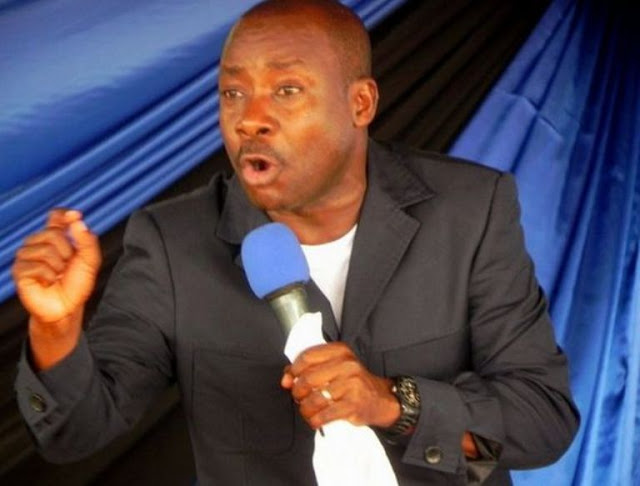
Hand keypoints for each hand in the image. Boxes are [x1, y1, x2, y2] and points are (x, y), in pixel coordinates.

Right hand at [12, 209, 101, 368]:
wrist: (67, 307)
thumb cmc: (77, 284)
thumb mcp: (90, 261)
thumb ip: (87, 240)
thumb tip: (77, 220)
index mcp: (56, 238)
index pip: (55, 216)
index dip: (63, 214)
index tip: (74, 216)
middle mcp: (38, 243)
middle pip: (52, 233)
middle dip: (68, 251)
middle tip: (67, 266)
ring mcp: (27, 256)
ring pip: (45, 250)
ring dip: (59, 266)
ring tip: (58, 276)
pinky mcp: (19, 271)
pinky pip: (37, 266)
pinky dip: (49, 276)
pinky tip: (49, 282)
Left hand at [281, 342, 399, 429]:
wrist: (381, 399)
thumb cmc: (353, 382)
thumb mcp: (335, 367)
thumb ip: (309, 368)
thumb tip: (286, 379)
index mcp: (340, 351)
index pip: (307, 357)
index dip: (293, 370)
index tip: (289, 380)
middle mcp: (347, 365)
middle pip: (307, 379)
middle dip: (298, 392)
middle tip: (299, 397)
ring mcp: (352, 384)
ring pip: (314, 399)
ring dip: (305, 409)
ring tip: (307, 410)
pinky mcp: (353, 404)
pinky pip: (324, 415)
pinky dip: (315, 420)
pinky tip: (315, 420)